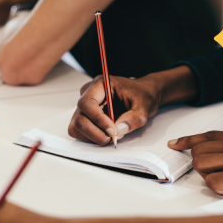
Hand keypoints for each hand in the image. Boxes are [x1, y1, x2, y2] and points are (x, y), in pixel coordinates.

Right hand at [68, 66, 198, 144]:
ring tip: (111, 136)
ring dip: (93, 136)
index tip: (112, 130)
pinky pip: (80, 131)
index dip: (97, 119)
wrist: (142, 95)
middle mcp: (88, 94)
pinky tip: (106, 134)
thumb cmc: (142, 95)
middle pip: (79, 118)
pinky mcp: (85, 117)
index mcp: (100, 84)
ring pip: (77, 126)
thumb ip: (135, 117)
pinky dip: (91, 137)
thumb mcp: (145, 105)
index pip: (87, 103)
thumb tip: (119, 129)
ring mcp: (84, 107)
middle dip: (95, 132)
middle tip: (113, 137)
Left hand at [168, 131, 222, 207]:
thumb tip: (212, 158)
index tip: (176, 144)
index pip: (210, 135)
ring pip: (202, 164)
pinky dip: (219, 190)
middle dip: (202, 168)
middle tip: (219, 178)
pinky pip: (213, 183)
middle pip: (200, 151)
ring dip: (211, 179)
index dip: (189, 140)